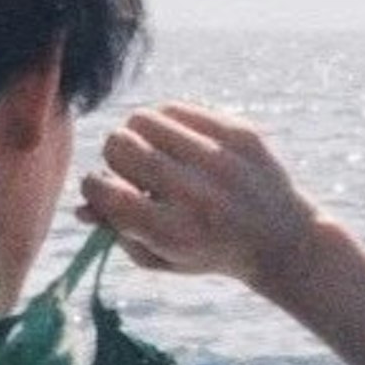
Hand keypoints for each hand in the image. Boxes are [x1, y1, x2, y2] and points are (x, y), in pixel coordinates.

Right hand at [76, 102, 326, 299]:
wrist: (283, 241)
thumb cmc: (209, 251)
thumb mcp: (161, 257)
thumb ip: (117, 233)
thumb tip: (81, 206)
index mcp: (171, 231)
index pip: (103, 189)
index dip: (94, 187)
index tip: (106, 191)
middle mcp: (195, 193)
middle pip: (119, 145)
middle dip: (116, 158)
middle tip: (134, 172)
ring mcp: (219, 158)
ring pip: (143, 118)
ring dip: (139, 135)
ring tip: (155, 154)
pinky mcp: (238, 133)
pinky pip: (177, 108)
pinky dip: (168, 123)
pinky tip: (179, 143)